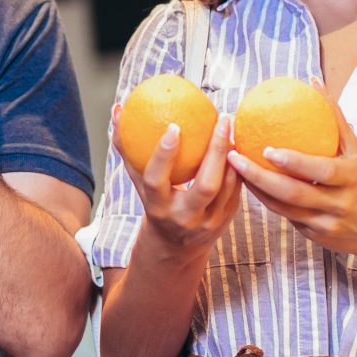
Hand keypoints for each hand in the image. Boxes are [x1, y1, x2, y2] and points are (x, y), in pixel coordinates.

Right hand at [119, 101, 241, 257]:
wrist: (175, 246)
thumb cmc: (154, 201)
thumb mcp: (138, 181)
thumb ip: (127, 148)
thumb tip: (118, 109)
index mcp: (157, 207)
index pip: (156, 180)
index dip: (164, 154)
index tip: (174, 126)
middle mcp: (183, 218)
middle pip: (205, 185)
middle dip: (216, 150)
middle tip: (222, 119)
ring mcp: (208, 222)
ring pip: (227, 187)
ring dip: (232, 156)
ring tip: (232, 128)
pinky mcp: (226, 221)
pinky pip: (236, 190)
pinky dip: (238, 167)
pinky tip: (237, 145)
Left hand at [228, 99, 356, 271]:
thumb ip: (335, 118)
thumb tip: (314, 82)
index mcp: (351, 177)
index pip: (320, 170)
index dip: (293, 162)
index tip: (267, 149)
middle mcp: (338, 203)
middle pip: (293, 193)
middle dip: (260, 177)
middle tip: (235, 157)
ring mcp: (325, 223)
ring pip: (283, 208)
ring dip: (256, 189)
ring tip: (234, 169)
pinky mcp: (314, 236)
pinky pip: (286, 217)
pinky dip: (267, 201)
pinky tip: (249, 185)